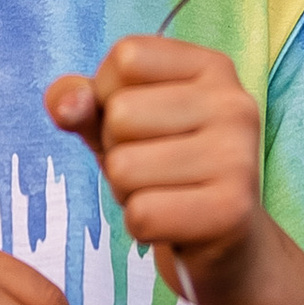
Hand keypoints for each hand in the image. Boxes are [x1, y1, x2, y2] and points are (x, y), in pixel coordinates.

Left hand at [46, 38, 268, 304]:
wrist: (227, 248)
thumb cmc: (165, 172)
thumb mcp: (117, 125)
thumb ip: (83, 102)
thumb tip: (65, 105)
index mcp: (212, 67)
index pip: (126, 56)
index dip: (110, 96)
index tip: (143, 126)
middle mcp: (234, 103)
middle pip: (120, 114)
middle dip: (117, 152)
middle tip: (155, 171)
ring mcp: (238, 155)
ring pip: (124, 168)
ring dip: (127, 193)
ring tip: (164, 195)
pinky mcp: (232, 209)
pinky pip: (141, 214)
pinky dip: (140, 228)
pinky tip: (172, 225)